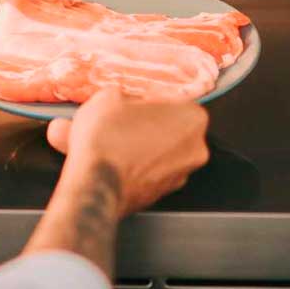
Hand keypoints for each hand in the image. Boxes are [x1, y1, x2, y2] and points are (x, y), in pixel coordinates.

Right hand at [46, 87, 209, 214]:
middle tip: (119, 120)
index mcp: (191, 117)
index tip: (131, 100)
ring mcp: (180, 175)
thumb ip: (126, 94)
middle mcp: (195, 149)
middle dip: (145, 123)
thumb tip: (123, 100)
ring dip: (139, 145)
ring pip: (159, 151)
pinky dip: (135, 165)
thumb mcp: (109, 96)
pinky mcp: (161, 194)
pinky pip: (150, 171)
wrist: (94, 185)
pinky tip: (112, 160)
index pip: (173, 98)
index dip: (147, 98)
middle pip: (169, 127)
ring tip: (110, 142)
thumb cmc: (107, 141)